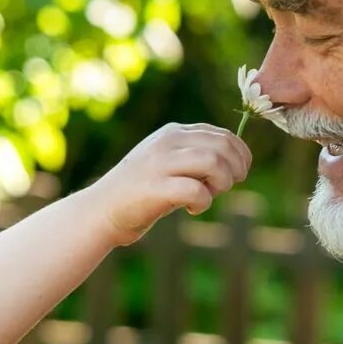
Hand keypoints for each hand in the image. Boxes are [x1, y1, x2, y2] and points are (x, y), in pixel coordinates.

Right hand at [84, 123, 250, 246]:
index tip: (240, 173)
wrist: (101, 210)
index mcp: (173, 132)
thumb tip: (237, 162)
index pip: (222, 134)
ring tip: (210, 195)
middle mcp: (167, 142)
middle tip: (226, 187)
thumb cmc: (142, 192)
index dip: (241, 154)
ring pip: (213, 162)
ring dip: (222, 183)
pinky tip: (192, 208)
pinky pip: (196, 191)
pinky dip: (203, 202)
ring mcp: (159, 164)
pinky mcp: (154, 188)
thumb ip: (195, 156)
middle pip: (222, 146)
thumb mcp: (168, 163)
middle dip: (236, 169)